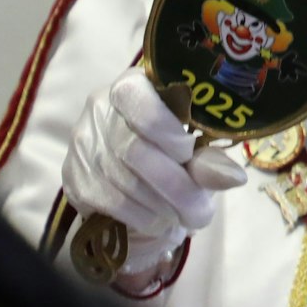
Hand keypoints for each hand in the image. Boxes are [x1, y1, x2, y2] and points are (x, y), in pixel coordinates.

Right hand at [61, 68, 246, 279]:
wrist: (133, 181)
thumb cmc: (170, 153)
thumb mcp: (194, 152)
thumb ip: (209, 161)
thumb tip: (232, 178)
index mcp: (133, 85)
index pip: (136, 97)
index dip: (164, 127)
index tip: (188, 150)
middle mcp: (100, 108)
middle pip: (134, 149)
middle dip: (175, 186)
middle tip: (201, 211)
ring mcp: (83, 143)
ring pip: (124, 181)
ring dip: (161, 207)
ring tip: (184, 217)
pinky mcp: (74, 177)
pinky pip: (111, 202)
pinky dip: (142, 217)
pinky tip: (159, 221)